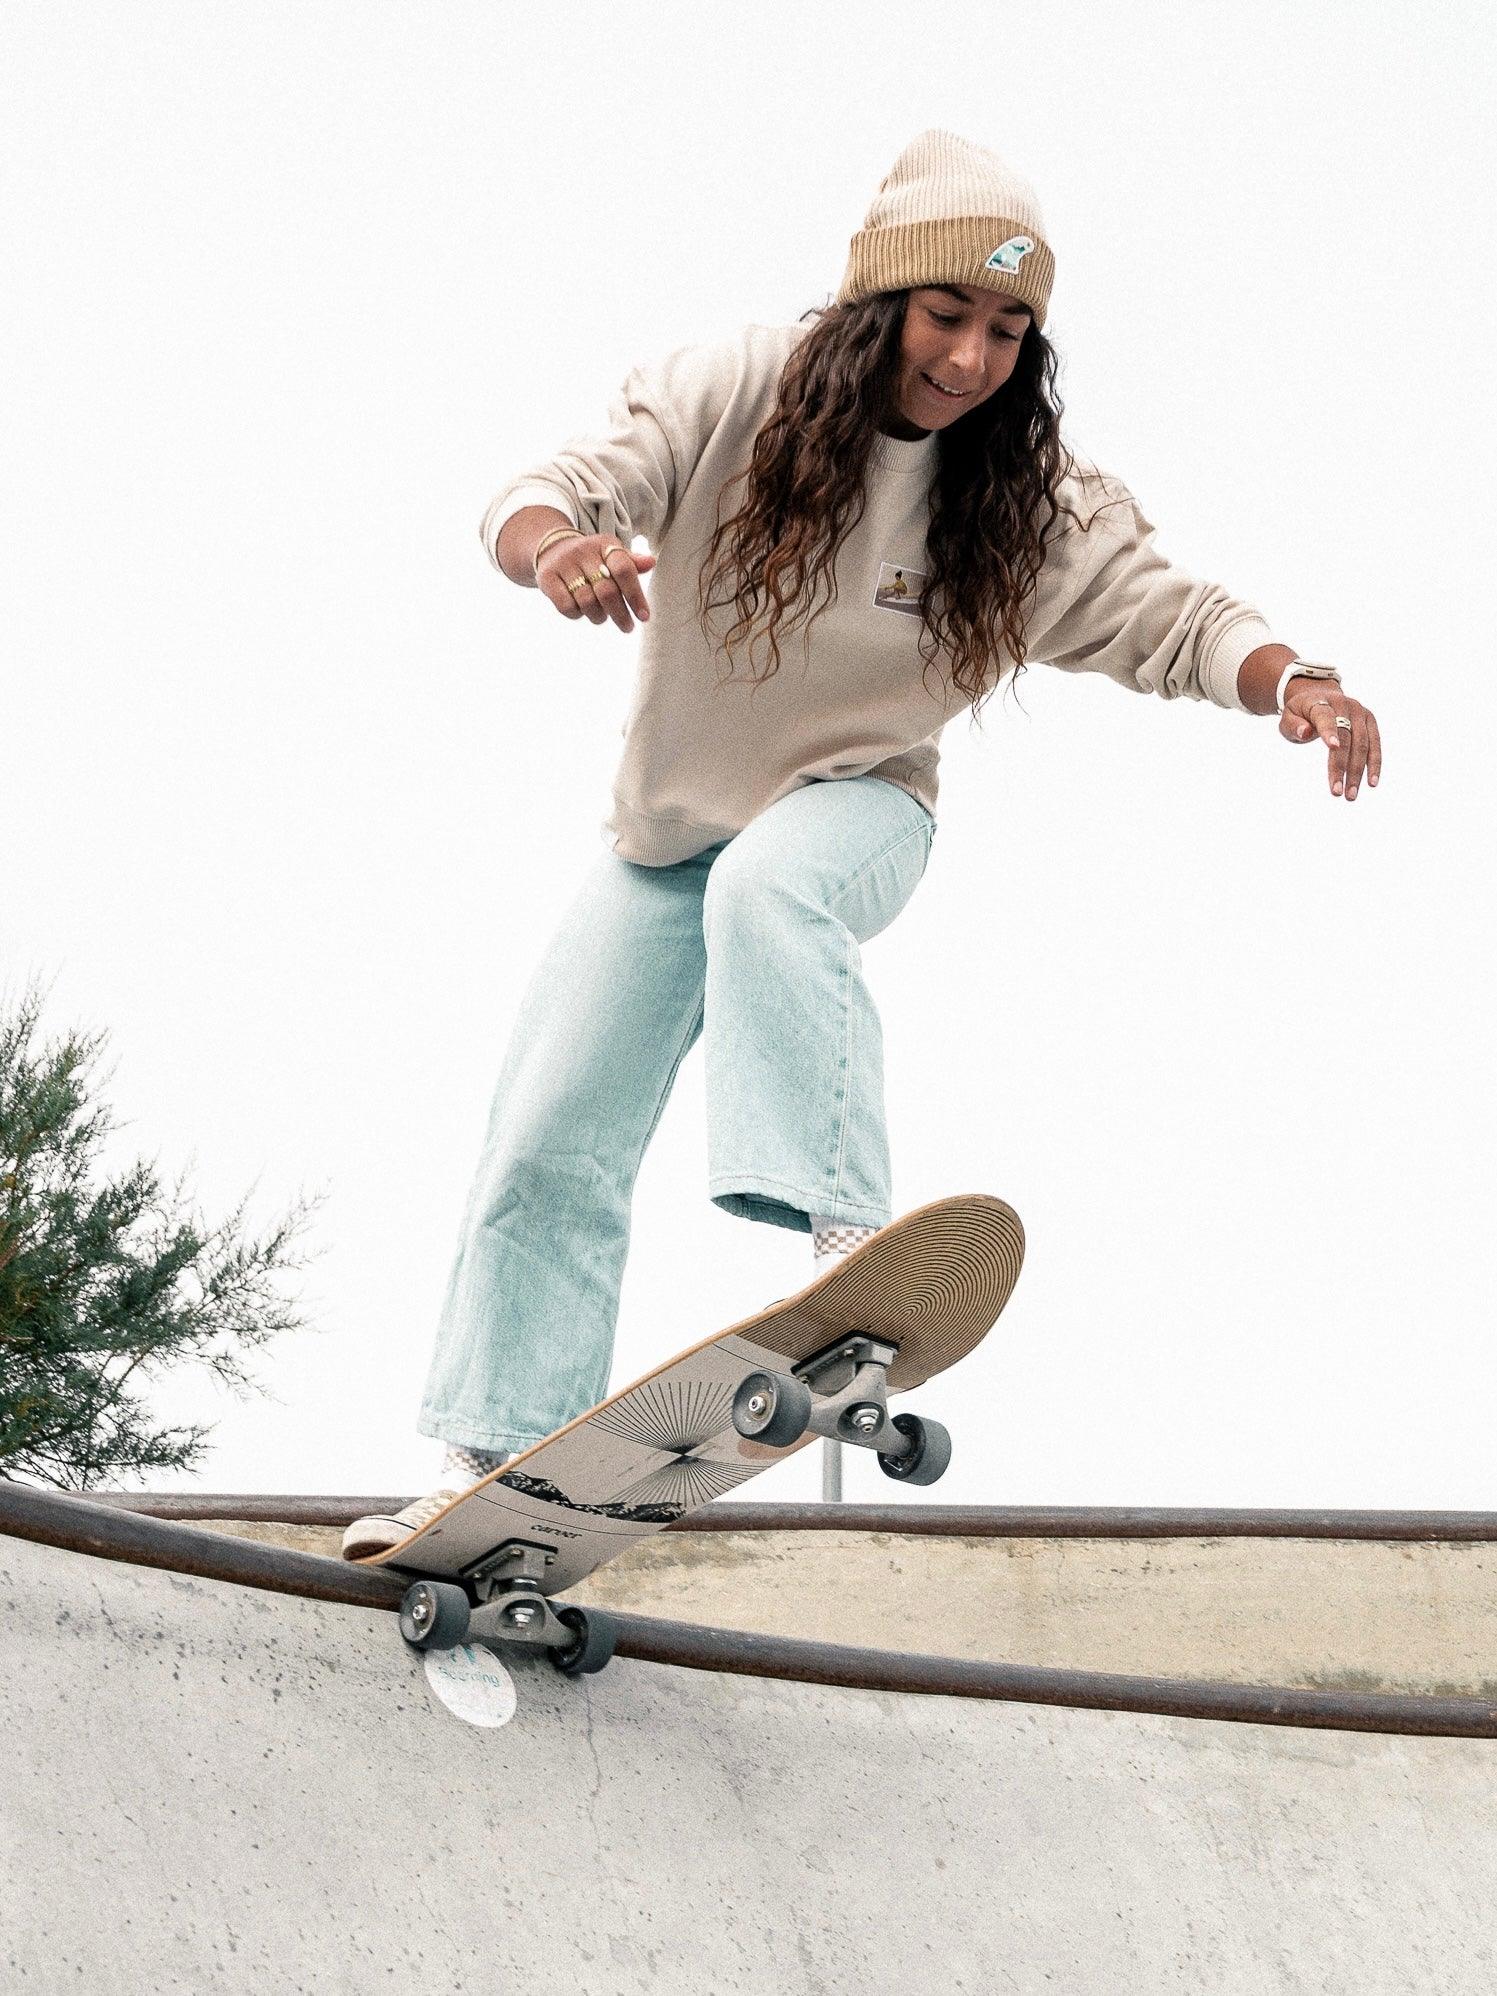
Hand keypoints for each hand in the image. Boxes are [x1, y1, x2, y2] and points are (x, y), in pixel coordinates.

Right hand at [535, 532, 655, 633]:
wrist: (553, 549)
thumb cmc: (592, 559)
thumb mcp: (612, 555)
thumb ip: (631, 563)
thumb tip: (651, 562)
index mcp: (604, 545)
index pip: (624, 569)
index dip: (635, 595)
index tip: (643, 616)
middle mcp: (583, 552)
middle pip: (607, 591)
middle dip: (620, 614)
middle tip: (628, 627)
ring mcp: (563, 564)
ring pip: (587, 602)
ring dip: (599, 616)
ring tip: (603, 617)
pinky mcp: (547, 578)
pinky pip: (566, 606)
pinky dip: (578, 615)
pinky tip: (582, 612)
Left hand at [1281, 678, 1381, 800]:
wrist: (1319, 695)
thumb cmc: (1300, 713)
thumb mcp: (1288, 717)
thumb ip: (1293, 725)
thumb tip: (1305, 732)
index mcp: (1322, 702)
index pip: (1325, 717)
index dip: (1329, 731)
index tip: (1333, 747)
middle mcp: (1345, 705)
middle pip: (1346, 737)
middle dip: (1342, 766)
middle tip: (1336, 792)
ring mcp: (1361, 712)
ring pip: (1363, 744)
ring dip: (1358, 771)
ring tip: (1351, 795)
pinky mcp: (1370, 721)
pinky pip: (1375, 745)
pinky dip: (1374, 764)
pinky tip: (1371, 783)